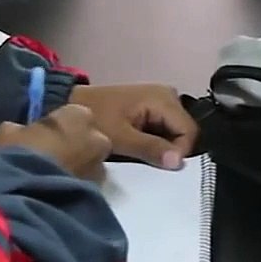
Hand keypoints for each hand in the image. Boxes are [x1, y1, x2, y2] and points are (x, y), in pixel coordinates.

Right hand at [0, 104, 110, 181]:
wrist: (29, 193)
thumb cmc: (19, 152)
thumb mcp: (7, 132)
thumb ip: (20, 129)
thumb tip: (19, 132)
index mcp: (78, 114)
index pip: (73, 114)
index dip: (59, 125)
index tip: (45, 135)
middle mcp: (97, 137)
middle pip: (88, 138)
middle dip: (75, 145)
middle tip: (52, 156)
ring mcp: (100, 166)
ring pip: (90, 163)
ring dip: (78, 167)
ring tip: (54, 177)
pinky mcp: (98, 192)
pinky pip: (86, 184)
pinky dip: (76, 185)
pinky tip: (57, 191)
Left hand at [66, 85, 198, 170]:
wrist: (72, 104)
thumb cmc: (95, 118)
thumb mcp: (121, 138)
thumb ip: (150, 149)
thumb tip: (177, 162)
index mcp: (163, 98)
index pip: (189, 131)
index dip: (179, 152)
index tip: (160, 166)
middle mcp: (167, 95)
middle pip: (183, 131)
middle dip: (170, 149)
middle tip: (148, 161)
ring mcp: (160, 100)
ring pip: (174, 132)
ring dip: (162, 146)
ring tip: (141, 154)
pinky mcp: (151, 107)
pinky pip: (164, 128)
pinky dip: (155, 141)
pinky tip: (140, 147)